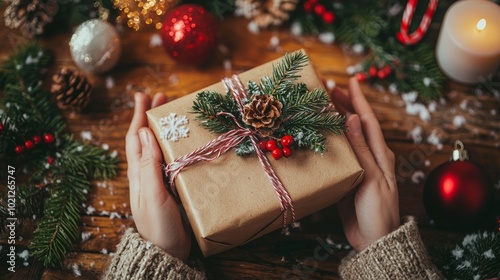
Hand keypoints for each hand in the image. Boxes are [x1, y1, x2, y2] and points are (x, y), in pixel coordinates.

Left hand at [125, 92, 190, 260]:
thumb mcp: (152, 194)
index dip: (139, 116)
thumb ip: (148, 165)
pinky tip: (181, 144)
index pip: (136, 137)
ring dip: (161, 129)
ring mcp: (156, 181)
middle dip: (150, 117)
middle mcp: (145, 174)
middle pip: (145, 139)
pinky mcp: (169, 189)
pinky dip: (172, 146)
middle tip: (161, 97)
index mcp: (138, 173)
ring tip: (171, 115)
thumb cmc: (158, 226)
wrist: (166, 252)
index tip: (143, 96)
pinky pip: (168, 160)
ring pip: (156, 148)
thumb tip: (145, 132)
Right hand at [331, 78, 399, 251]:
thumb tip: (353, 118)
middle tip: (328, 89)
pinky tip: (318, 136)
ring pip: (346, 137)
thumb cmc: (378, 210)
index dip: (359, 100)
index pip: (368, 120)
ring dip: (336, 120)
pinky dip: (329, 141)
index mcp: (380, 153)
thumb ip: (361, 149)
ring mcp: (359, 166)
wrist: (375, 239)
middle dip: (344, 105)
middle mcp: (370, 156)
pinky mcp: (348, 178)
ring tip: (322, 106)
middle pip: (357, 125)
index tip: (350, 81)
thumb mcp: (371, 177)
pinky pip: (339, 154)